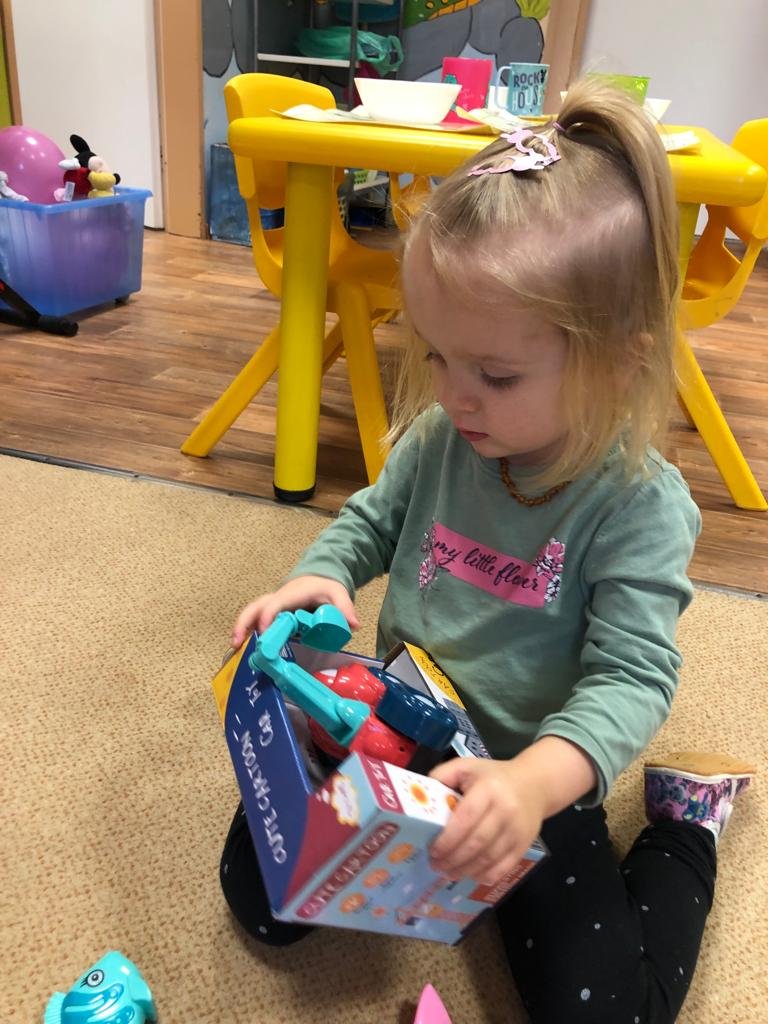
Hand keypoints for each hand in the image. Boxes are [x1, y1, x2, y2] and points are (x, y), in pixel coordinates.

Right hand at [231, 575, 358, 647]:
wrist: (319, 577)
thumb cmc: (325, 586)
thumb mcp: (338, 593)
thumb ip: (345, 608)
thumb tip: (354, 625)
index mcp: (292, 594)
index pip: (275, 604)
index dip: (268, 618)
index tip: (264, 634)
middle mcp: (278, 598)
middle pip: (255, 607)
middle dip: (244, 623)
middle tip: (236, 643)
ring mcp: (273, 605)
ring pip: (252, 613)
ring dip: (242, 628)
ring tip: (234, 647)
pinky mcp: (272, 612)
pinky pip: (256, 620)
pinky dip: (248, 631)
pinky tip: (243, 647)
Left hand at [428, 757, 546, 886]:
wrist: (535, 784)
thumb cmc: (494, 776)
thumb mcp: (468, 766)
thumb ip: (443, 775)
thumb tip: (419, 795)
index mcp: (489, 789)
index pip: (466, 818)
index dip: (448, 838)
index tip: (432, 848)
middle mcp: (505, 811)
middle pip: (476, 842)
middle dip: (452, 858)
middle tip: (435, 865)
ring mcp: (516, 831)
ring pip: (488, 858)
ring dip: (465, 870)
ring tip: (448, 873)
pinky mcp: (524, 845)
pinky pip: (503, 867)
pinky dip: (485, 875)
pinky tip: (470, 875)